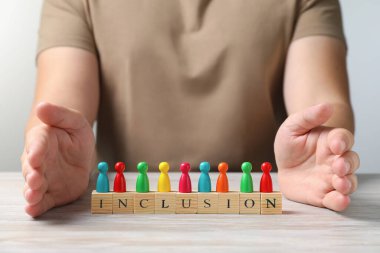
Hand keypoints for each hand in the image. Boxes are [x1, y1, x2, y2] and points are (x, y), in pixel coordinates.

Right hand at [21, 102, 94, 216]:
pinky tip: (33, 210)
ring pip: (34, 186)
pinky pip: (42, 201)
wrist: (79, 151)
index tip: (36, 156)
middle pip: (32, 169)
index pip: (38, 145)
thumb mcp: (74, 120)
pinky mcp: (51, 192)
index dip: (36, 150)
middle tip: (36, 179)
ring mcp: (44, 178)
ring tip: (33, 195)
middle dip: (33, 175)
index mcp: (42, 141)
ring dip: (32, 192)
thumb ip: (59, 114)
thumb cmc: (73, 134)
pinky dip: (36, 206)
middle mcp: (38, 161)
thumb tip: (41, 106)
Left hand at [274, 104, 359, 210]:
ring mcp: (332, 178)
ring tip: (340, 183)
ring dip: (348, 184)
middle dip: (348, 164)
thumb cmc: (291, 143)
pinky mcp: (324, 194)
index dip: (342, 141)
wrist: (283, 164)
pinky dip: (340, 201)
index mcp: (330, 142)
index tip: (336, 144)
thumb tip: (326, 106)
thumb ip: (308, 116)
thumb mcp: (293, 126)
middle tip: (338, 166)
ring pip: (349, 182)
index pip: (343, 139)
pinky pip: (336, 200)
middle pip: (351, 161)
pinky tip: (339, 200)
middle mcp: (336, 160)